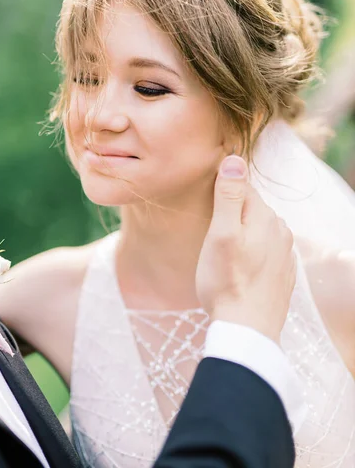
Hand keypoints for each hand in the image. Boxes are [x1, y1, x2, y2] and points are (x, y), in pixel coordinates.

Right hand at [196, 155, 295, 343]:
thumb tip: (235, 159)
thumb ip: (229, 195)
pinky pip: (265, 251)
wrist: (247, 330)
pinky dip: (252, 254)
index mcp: (266, 217)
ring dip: (242, 235)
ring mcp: (285, 254)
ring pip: (258, 231)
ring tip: (223, 254)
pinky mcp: (283, 273)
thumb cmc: (226, 281)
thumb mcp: (221, 234)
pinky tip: (239, 269)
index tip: (205, 210)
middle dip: (231, 214)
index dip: (220, 194)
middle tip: (210, 235)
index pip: (242, 188)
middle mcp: (281, 231)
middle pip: (251, 209)